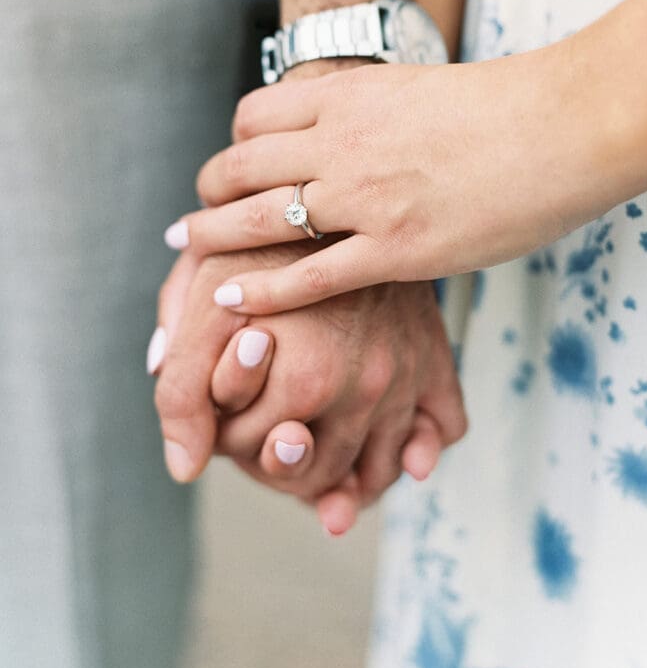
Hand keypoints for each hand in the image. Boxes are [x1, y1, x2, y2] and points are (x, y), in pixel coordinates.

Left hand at [152, 245, 466, 532]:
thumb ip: (181, 391)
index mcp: (306, 382)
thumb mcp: (194, 303)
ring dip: (353, 478)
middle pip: (324, 476)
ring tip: (319, 450)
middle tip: (270, 433)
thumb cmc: (251, 243)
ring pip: (384, 470)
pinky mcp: (435, 353)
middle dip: (288, 464)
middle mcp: (369, 386)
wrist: (322, 189)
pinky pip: (445, 428)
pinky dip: (422, 445)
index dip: (234, 443)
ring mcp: (409, 373)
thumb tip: (185, 469)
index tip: (229, 413)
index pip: (264, 461)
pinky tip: (393, 448)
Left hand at [177, 48, 600, 313]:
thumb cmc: (507, 105)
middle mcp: (343, 143)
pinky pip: (308, 277)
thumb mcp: (422, 86)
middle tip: (194, 212)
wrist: (562, 125)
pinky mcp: (395, 250)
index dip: (235, 142)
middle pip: (243, 165)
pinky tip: (231, 301)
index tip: (235, 164)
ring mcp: (365, 198)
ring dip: (213, 235)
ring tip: (188, 248)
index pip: (256, 115)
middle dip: (209, 189)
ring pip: (259, 219)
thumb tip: (359, 121)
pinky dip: (260, 291)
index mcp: (350, 96)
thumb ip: (379, 109)